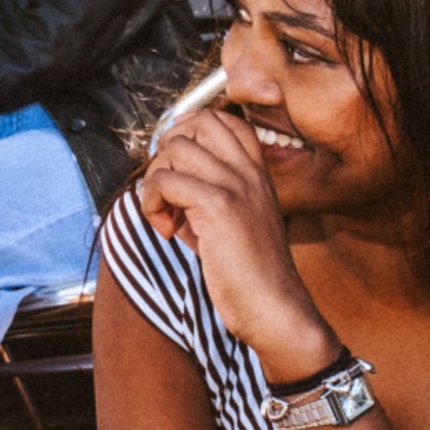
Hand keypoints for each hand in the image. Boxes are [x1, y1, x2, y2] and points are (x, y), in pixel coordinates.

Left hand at [136, 109, 338, 377]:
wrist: (276, 309)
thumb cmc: (251, 277)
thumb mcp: (229, 227)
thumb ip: (201, 203)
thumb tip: (163, 192)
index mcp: (256, 173)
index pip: (222, 121)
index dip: (187, 136)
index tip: (175, 173)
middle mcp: (248, 171)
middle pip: (197, 121)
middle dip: (166, 150)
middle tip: (164, 190)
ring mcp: (236, 185)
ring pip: (175, 148)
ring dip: (155, 181)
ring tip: (164, 217)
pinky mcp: (220, 206)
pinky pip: (167, 181)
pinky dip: (153, 203)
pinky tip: (165, 231)